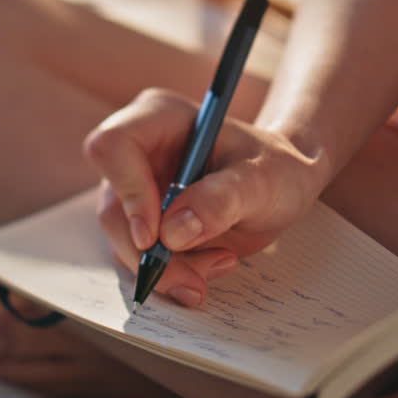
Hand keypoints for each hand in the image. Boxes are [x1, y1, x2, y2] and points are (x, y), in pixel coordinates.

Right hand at [84, 88, 323, 306]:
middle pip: (113, 209)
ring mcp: (136, 190)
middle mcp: (138, 153)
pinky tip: (213, 263)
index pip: (113, 147)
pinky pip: (141, 259)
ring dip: (168, 269)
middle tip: (196, 279)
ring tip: (222, 261)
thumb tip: (173, 233)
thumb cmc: (276, 168)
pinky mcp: (144, 223)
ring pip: (125, 242)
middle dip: (151, 254)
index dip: (127, 192)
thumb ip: (222, 200)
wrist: (285, 185)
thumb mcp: (263, 180)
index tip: (156, 236)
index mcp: (159, 118)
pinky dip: (174, 274)